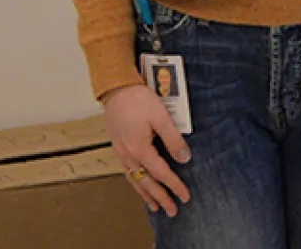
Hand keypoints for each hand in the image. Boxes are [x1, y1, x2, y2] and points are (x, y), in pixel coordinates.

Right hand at [103, 83, 191, 215]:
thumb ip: (173, 139)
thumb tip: (185, 158)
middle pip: (146, 182)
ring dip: (146, 194)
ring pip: (134, 179)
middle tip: (172, 211)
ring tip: (155, 206)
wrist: (116, 89)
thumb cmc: (139, 100)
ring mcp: (121, 152)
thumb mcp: (161, 117)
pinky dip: (135, 183)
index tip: (185, 197)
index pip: (161, 173)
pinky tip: (139, 184)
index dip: (174, 185)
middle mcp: (129, 155)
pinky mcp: (118, 147)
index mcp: (140, 149)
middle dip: (160, 198)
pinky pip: (127, 172)